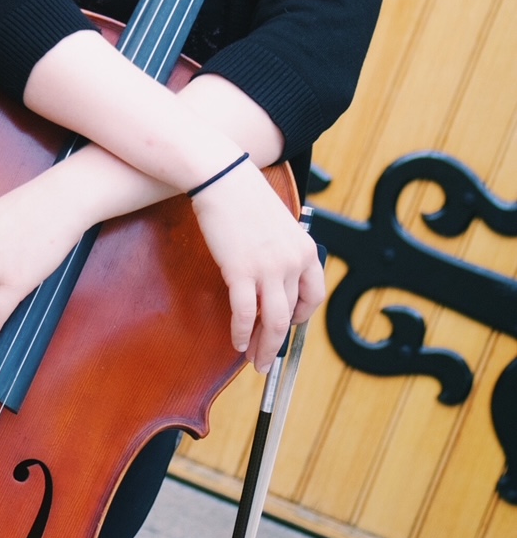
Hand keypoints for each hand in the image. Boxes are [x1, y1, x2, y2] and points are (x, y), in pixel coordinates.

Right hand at [190, 159, 323, 371]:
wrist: (222, 178)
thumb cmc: (244, 197)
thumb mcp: (278, 225)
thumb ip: (283, 253)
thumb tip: (274, 282)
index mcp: (305, 250)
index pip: (314, 297)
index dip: (300, 317)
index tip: (287, 326)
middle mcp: (293, 262)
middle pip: (290, 315)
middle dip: (277, 343)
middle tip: (267, 359)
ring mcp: (268, 268)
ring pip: (272, 322)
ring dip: (262, 347)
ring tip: (253, 359)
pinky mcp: (241, 271)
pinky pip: (244, 313)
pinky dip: (241, 332)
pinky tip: (236, 340)